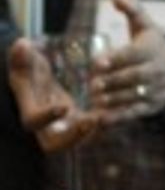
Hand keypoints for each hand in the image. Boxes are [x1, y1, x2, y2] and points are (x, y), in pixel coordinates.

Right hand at [6, 37, 99, 152]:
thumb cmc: (28, 70)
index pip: (32, 121)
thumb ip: (21, 56)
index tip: (63, 106)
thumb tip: (21, 44)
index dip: (46, 117)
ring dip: (93, 133)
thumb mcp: (23, 61)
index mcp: (30, 109)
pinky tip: (118, 113)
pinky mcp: (76, 123)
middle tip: (93, 120)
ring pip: (77, 141)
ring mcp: (62, 126)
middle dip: (74, 137)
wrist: (37, 80)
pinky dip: (103, 126)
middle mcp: (45, 125)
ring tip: (109, 115)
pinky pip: (89, 133)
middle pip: (55, 144)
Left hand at [91, 0, 164, 120]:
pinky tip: (101, 118)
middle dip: (110, 81)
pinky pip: (134, 113)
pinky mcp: (152, 106)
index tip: (97, 63)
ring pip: (132, 96)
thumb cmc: (155, 46)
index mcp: (153, 49)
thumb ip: (132, 10)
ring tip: (94, 99)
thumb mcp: (147, 27)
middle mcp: (156, 70)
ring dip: (111, 99)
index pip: (133, 54)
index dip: (115, 59)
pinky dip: (118, 117)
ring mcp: (155, 89)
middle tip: (92, 84)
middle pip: (132, 77)